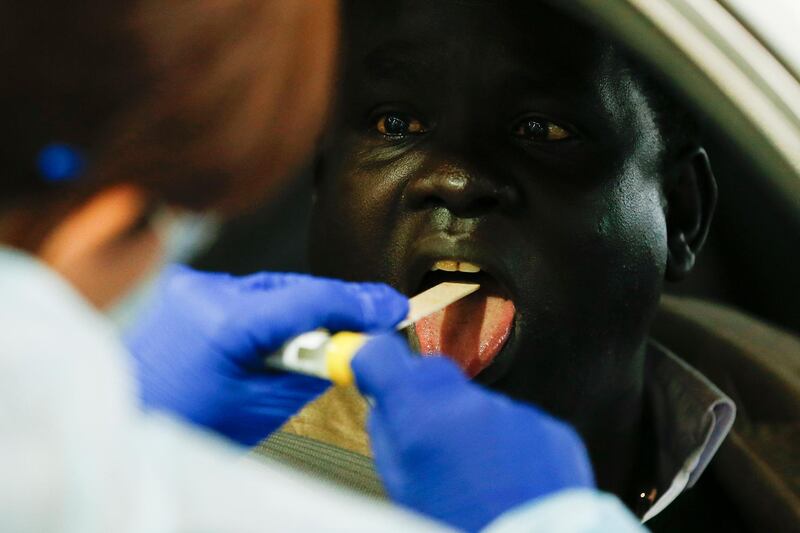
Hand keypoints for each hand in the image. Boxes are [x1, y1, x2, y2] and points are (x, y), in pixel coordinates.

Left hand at [126, 266, 407, 444]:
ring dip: (303, 306)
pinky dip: (272, 307)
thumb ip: (314, 369)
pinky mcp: (186, 289)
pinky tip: (285, 327)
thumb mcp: (263, 408)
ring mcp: (192, 287)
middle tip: (373, 320)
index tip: (391, 308)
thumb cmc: (186, 426)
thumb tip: (352, 343)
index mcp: (224, 324)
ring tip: (329, 330)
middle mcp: (205, 292)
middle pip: (294, 288)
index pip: (310, 299)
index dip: (358, 303)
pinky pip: (247, 291)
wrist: (127, 421)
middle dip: (335, 305)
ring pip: (272, 286)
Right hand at [352, 334, 594, 532]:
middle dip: (423, 396)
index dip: (372, 359)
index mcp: (423, 421)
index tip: (370, 366)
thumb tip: (383, 406)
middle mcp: (469, 406)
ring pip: (475, 401)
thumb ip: (387, 437)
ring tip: (476, 475)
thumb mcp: (402, 490)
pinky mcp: (549, 428)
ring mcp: (514, 413)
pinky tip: (506, 479)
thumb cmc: (461, 530)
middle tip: (425, 436)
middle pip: (432, 373)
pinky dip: (506, 443)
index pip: (383, 356)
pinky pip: (514, 422)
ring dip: (468, 425)